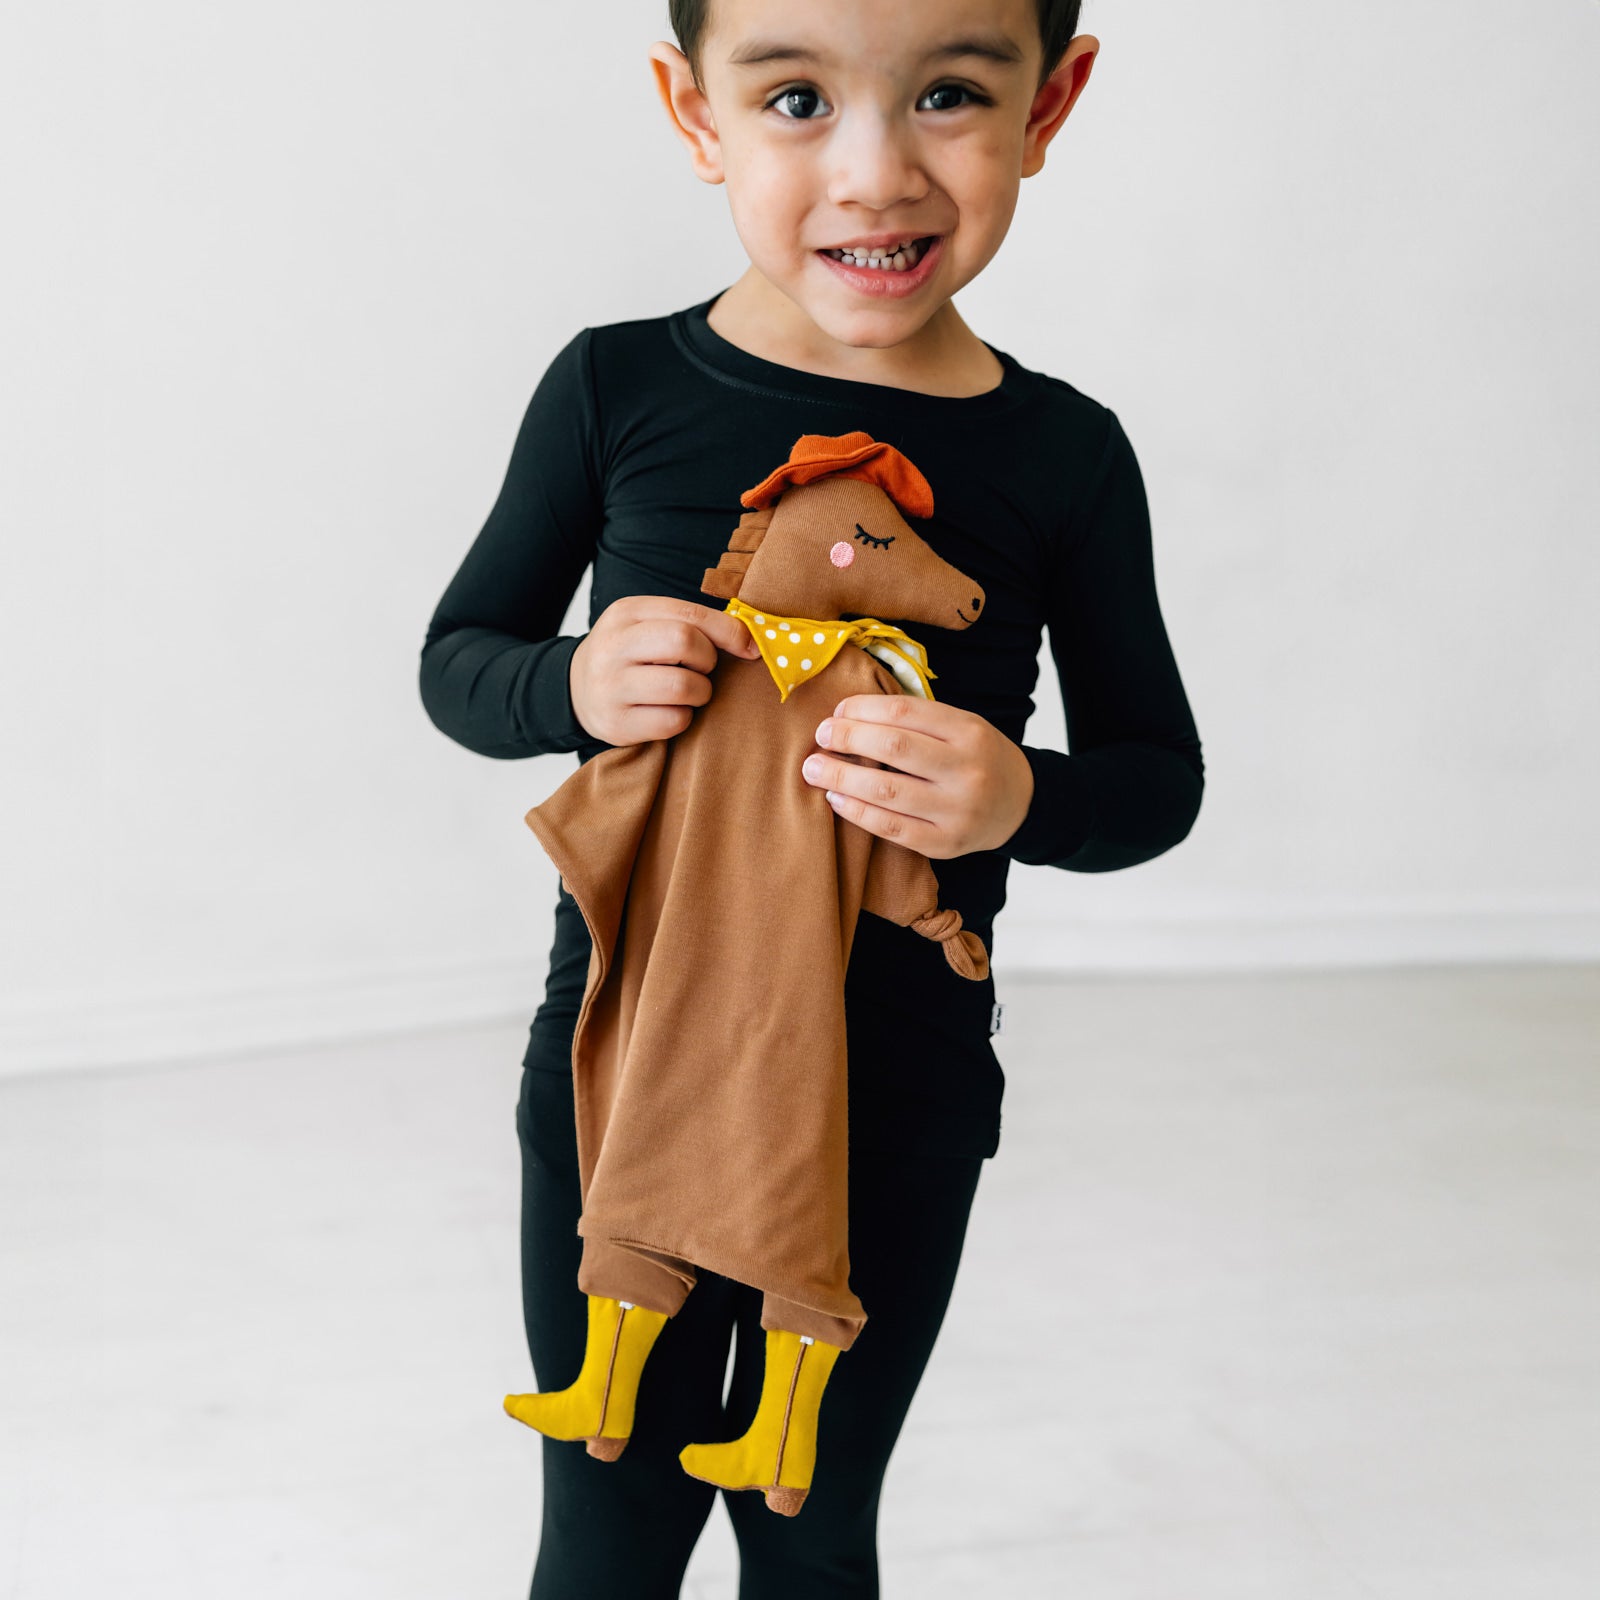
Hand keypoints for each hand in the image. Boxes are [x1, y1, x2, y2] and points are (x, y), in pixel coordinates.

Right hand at [569, 596, 760, 745]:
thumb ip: (694, 625)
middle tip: (703, 669)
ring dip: (700, 692)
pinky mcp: (616, 723)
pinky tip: (670, 711)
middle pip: (683, 642)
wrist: (578, 689)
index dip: (728, 631)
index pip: (688, 615)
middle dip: (708, 659)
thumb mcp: (651, 625)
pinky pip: (672, 721)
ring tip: (689, 691)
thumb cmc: (633, 655)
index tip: (750, 647)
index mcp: (627, 612)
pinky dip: (683, 718)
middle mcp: (612, 646)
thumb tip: (753, 641)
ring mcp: (610, 686)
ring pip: (682, 686)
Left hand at [799, 694, 1035, 858]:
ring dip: (841, 778)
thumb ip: (915, 720)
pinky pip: (891, 828)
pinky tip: (836, 799)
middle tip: (820, 737)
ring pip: (887, 791)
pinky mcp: (945, 843)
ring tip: (814, 769)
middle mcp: (966, 770)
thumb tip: (847, 716)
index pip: (905, 712)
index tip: (837, 712)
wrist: (1018, 804)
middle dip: (847, 739)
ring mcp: (957, 810)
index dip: (862, 710)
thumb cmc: (976, 757)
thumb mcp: (961, 726)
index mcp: (969, 731)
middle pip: (894, 749)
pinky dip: (857, 812)